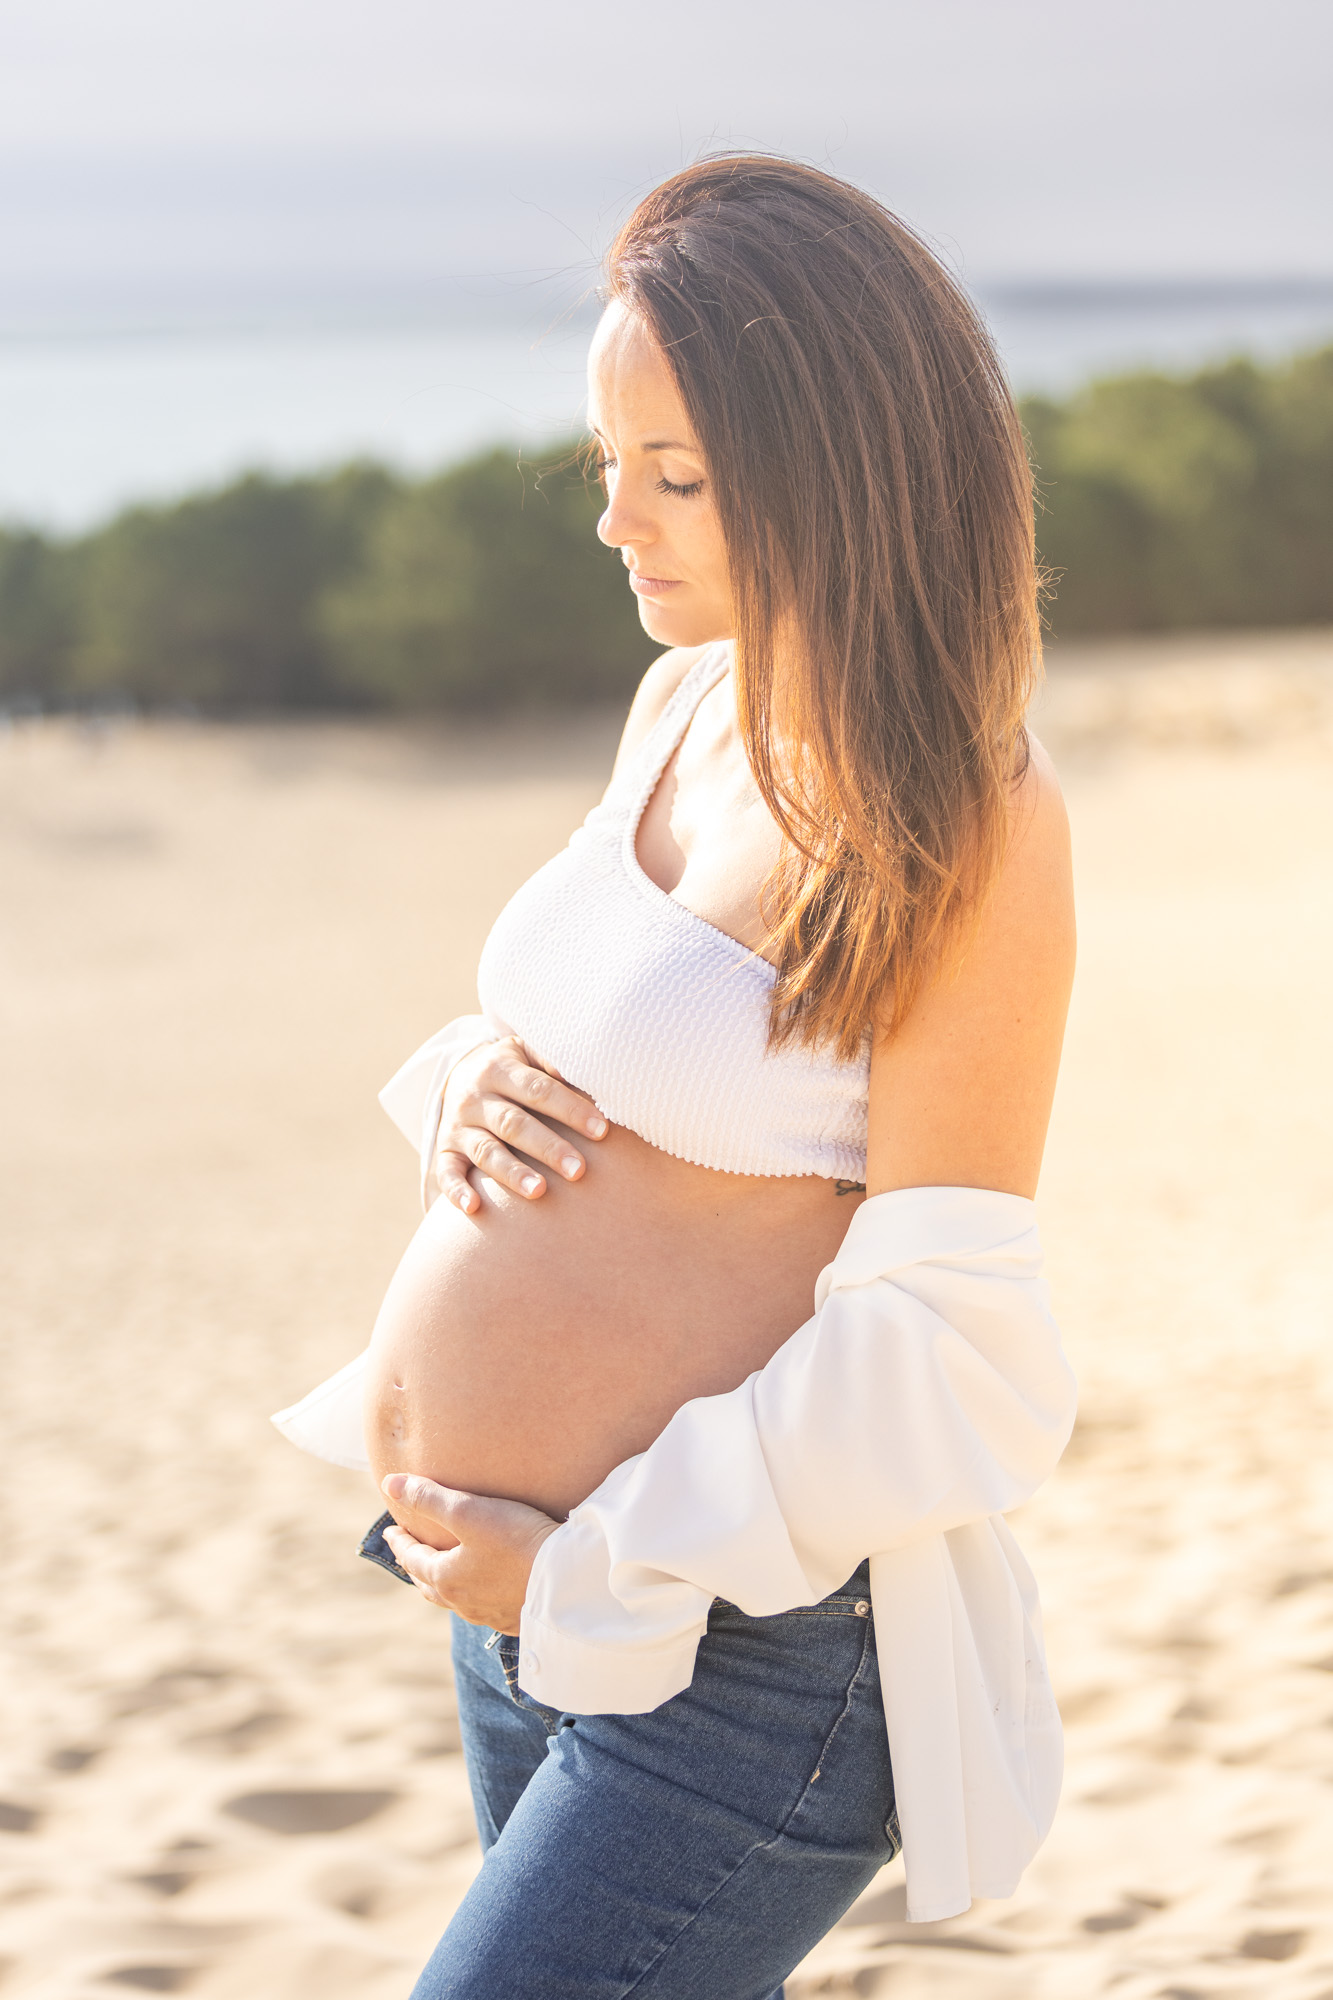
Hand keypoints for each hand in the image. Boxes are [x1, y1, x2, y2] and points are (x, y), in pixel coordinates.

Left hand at [379, 1474, 560, 1633]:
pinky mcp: (515, 1619)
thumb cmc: (518, 1541)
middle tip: (410, 1553)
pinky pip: (484, 1608)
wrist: (569, 1580)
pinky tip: (486, 1590)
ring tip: (445, 1571)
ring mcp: (489, 1615)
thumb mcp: (470, 1511)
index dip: (400, 1542)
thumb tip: (389, 1483)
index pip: (412, 1558)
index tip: (391, 1531)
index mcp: (446, 1578)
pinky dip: (474, 1595)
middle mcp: (463, 1602)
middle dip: (416, 1566)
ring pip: (456, 1600)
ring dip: (444, 1583)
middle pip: (429, 1584)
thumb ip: (429, 1497)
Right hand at [429, 1035, 607, 1213]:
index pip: (538, 1089)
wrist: (458, 1076)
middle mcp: (475, 1098)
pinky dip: (457, 1191)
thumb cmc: (512, 1069)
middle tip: (579, 1170)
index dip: (570, 1109)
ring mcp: (458, 1127)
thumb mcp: (527, 1052)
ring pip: (485, 1151)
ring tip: (540, 1191)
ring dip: (512, 1172)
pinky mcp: (446, 1152)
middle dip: (547, 1147)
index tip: (601, 1131)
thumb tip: (588, 1073)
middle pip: (513, 1124)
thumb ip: (553, 1059)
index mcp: (499, 1068)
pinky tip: (474, 1207)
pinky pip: (447, 1173)